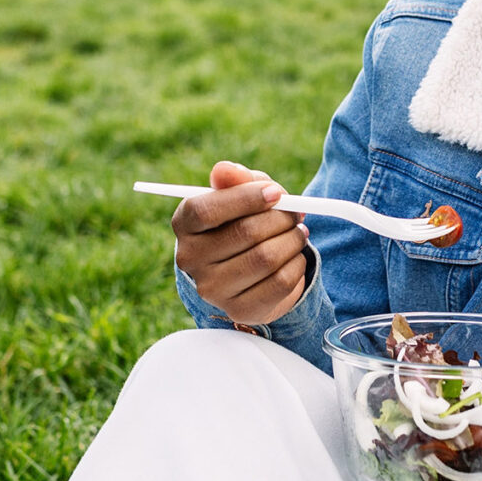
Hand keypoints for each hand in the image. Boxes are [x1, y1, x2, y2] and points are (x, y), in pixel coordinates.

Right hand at [172, 160, 308, 325]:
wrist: (243, 269)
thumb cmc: (238, 220)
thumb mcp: (237, 194)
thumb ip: (234, 178)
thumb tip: (227, 170)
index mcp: (184, 224)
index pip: (206, 210)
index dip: (246, 198)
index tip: (276, 193)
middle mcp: (190, 259)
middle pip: (244, 233)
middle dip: (281, 218)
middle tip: (296, 213)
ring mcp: (212, 289)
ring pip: (266, 258)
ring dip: (293, 240)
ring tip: (298, 232)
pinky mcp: (239, 309)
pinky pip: (280, 283)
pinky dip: (297, 264)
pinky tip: (295, 256)